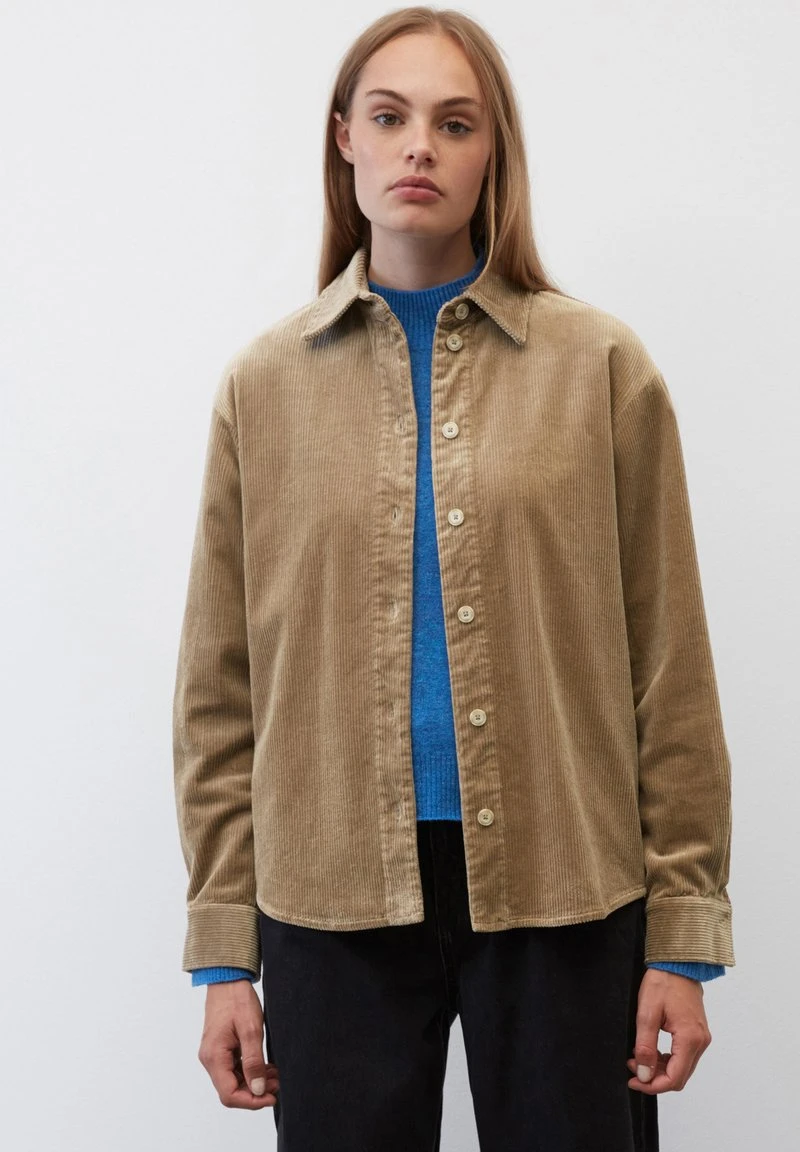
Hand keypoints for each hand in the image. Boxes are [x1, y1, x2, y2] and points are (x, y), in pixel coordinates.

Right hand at [197, 980, 279, 1108]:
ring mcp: (214, 1054)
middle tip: (277, 1084)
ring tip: (275, 1076)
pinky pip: (233, 1069)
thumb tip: (258, 1089)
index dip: (251, 1101)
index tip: (271, 1097)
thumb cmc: (237, 1000)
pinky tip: (266, 1067)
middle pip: (230, 1090)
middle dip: (255, 1092)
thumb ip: (254, 1062)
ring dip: (254, 1083)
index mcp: (214, 1057)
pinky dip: (249, 1072)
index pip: (229, 1094)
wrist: (227, 980)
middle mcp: (210, 1059)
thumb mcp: (251, 1030)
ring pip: (233, 1081)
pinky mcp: (220, 1049)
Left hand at [627, 968, 711, 1093]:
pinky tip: (651, 1050)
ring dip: (659, 1069)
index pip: (674, 1078)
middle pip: (679, 1076)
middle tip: (633, 1068)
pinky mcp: (696, 1032)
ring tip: (638, 1058)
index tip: (634, 1081)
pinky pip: (683, 1056)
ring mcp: (700, 1037)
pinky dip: (667, 1059)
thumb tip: (644, 1074)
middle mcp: (700, 1042)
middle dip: (654, 1078)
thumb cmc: (663, 982)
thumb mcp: (647, 1014)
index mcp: (690, 1039)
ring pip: (681, 1067)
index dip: (653, 1085)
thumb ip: (645, 1047)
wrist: (677, 962)